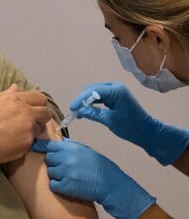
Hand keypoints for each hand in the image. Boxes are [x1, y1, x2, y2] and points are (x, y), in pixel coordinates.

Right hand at [0, 84, 51, 167]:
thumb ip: (5, 95)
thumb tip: (15, 87)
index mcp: (15, 100)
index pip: (39, 97)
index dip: (38, 103)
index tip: (35, 108)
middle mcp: (25, 112)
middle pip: (46, 112)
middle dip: (42, 116)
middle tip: (33, 121)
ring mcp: (28, 128)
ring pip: (40, 128)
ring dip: (33, 130)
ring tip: (19, 133)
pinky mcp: (28, 142)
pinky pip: (32, 141)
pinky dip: (25, 141)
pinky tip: (13, 142)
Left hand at [42, 138, 155, 218]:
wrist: (112, 185)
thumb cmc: (101, 168)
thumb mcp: (88, 151)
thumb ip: (72, 146)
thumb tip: (59, 141)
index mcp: (74, 149)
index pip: (51, 145)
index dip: (51, 150)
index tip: (54, 154)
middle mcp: (68, 159)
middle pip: (48, 158)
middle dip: (54, 163)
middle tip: (63, 167)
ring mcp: (67, 173)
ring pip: (50, 172)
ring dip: (56, 175)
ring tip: (67, 177)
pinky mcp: (67, 187)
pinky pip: (53, 185)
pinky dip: (58, 186)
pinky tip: (66, 185)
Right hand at [71, 82, 188, 164]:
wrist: (146, 131)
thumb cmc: (130, 127)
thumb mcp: (109, 121)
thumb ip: (93, 114)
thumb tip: (79, 111)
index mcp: (116, 91)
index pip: (93, 91)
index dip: (80, 99)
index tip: (72, 108)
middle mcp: (115, 87)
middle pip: (92, 90)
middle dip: (82, 100)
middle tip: (74, 112)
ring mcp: (115, 91)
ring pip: (94, 93)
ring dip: (86, 102)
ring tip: (78, 113)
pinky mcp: (115, 96)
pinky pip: (99, 97)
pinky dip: (92, 103)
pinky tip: (86, 111)